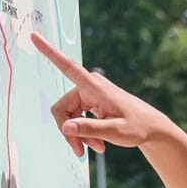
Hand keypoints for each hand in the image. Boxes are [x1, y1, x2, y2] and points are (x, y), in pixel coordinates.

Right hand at [31, 34, 168, 156]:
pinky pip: (76, 119)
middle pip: (62, 110)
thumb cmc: (138, 126)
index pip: (67, 66)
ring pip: (68, 117)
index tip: (34, 35)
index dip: (49, 51)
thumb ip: (90, 129)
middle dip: (70, 132)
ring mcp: (88, 94)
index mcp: (94, 86)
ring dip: (79, 135)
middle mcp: (89, 86)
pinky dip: (84, 133)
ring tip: (97, 148)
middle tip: (81, 152)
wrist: (152, 128)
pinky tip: (97, 145)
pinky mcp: (90, 102)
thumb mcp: (115, 131)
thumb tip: (65, 127)